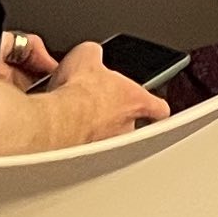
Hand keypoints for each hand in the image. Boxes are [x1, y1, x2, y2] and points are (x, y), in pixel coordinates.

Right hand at [0, 38, 170, 154]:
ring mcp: (107, 148)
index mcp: (135, 101)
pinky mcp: (84, 162)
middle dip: (117, 121)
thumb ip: (95, 55)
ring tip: (79, 126)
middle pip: (132, 127)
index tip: (156, 108)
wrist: (58, 120)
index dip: (156, 107)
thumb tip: (91, 54)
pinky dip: (75, 147)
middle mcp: (126, 128)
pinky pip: (83, 156)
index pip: (159, 108)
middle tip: (101, 113)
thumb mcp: (88, 54)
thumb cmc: (80, 90)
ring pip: (108, 144)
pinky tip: (63, 137)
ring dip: (96, 136)